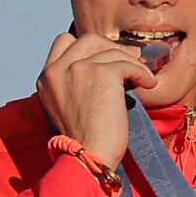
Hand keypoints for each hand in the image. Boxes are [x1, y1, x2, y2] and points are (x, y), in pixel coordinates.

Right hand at [37, 30, 157, 168]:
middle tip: (131, 58)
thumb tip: (104, 63)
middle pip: (88, 40)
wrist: (89, 157)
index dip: (89, 46)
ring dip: (131, 62)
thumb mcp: (67, 105)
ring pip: (111, 51)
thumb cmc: (86, 139)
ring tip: (143, 76)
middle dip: (111, 47)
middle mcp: (58, 69)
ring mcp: (78, 69)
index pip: (64, 42)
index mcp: (46, 78)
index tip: (106, 56)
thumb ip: (74, 83)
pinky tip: (149, 84)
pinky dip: (142, 73)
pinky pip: (128, 64)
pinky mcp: (101, 74)